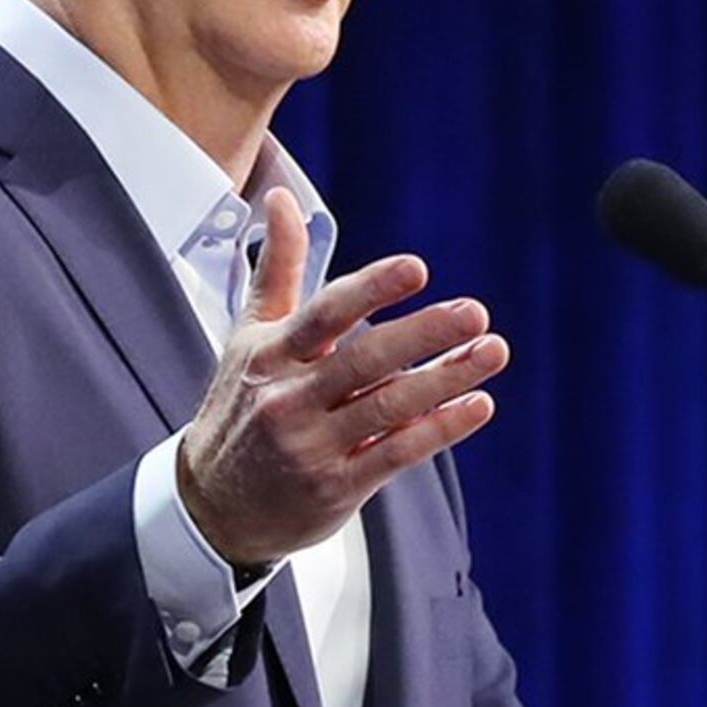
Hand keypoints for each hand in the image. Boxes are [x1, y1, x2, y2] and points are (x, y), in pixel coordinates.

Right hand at [177, 189, 508, 566]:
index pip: (324, 314)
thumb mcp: (248, 336)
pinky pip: (396, 454)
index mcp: (272, 355)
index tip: (416, 269)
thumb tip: (281, 199)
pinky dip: (440, 429)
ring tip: (493, 350)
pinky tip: (477, 404)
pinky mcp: (336, 487)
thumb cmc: (242, 409)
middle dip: (424, 334)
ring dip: (446, 378)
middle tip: (476, 312)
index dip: (371, 290)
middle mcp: (289, 399)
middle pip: (365, 360)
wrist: (212, 507)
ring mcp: (313, 447)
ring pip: (388, 407)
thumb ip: (278, 268)